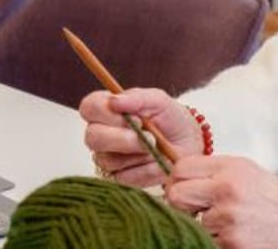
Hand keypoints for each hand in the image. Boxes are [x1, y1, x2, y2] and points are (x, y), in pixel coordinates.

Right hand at [79, 87, 202, 186]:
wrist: (189, 143)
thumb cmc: (170, 118)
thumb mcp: (159, 100)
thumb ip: (137, 98)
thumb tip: (114, 101)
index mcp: (106, 110)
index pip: (89, 108)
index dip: (105, 112)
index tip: (132, 115)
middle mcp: (101, 134)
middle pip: (93, 137)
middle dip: (124, 138)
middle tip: (149, 136)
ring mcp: (107, 158)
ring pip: (109, 160)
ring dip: (139, 153)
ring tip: (157, 146)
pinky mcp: (119, 179)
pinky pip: (125, 177)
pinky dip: (146, 169)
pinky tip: (156, 161)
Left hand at [165, 155, 277, 248]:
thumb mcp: (247, 172)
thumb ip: (213, 173)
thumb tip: (178, 180)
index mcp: (230, 168)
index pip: (180, 168)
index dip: (177, 181)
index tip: (185, 189)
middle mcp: (226, 190)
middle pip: (175, 195)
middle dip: (180, 206)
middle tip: (195, 211)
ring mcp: (228, 220)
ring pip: (188, 225)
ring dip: (201, 229)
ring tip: (226, 227)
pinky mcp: (231, 246)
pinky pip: (204, 244)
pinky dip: (215, 244)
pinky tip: (234, 239)